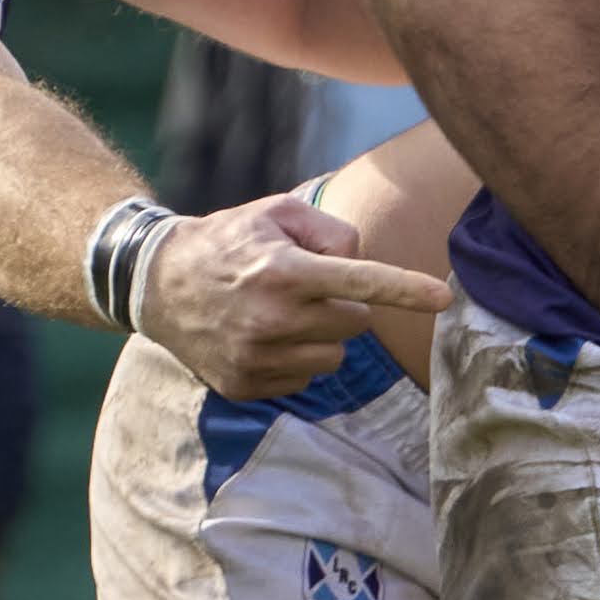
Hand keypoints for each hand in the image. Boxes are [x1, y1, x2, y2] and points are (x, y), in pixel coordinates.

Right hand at [136, 194, 448, 400]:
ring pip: (335, 356)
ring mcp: (258, 357)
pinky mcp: (246, 386)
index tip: (443, 299)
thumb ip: (332, 230)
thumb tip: (360, 265)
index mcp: (284, 271)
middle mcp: (272, 318)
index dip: (405, 289)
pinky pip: (305, 379)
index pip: (359, 281)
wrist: (156, 283)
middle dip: (342, 305)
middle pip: (357, 323)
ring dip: (321, 336)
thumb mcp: (276, 213)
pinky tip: (261, 337)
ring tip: (280, 314)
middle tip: (303, 288)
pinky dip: (295, 360)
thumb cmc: (229, 242)